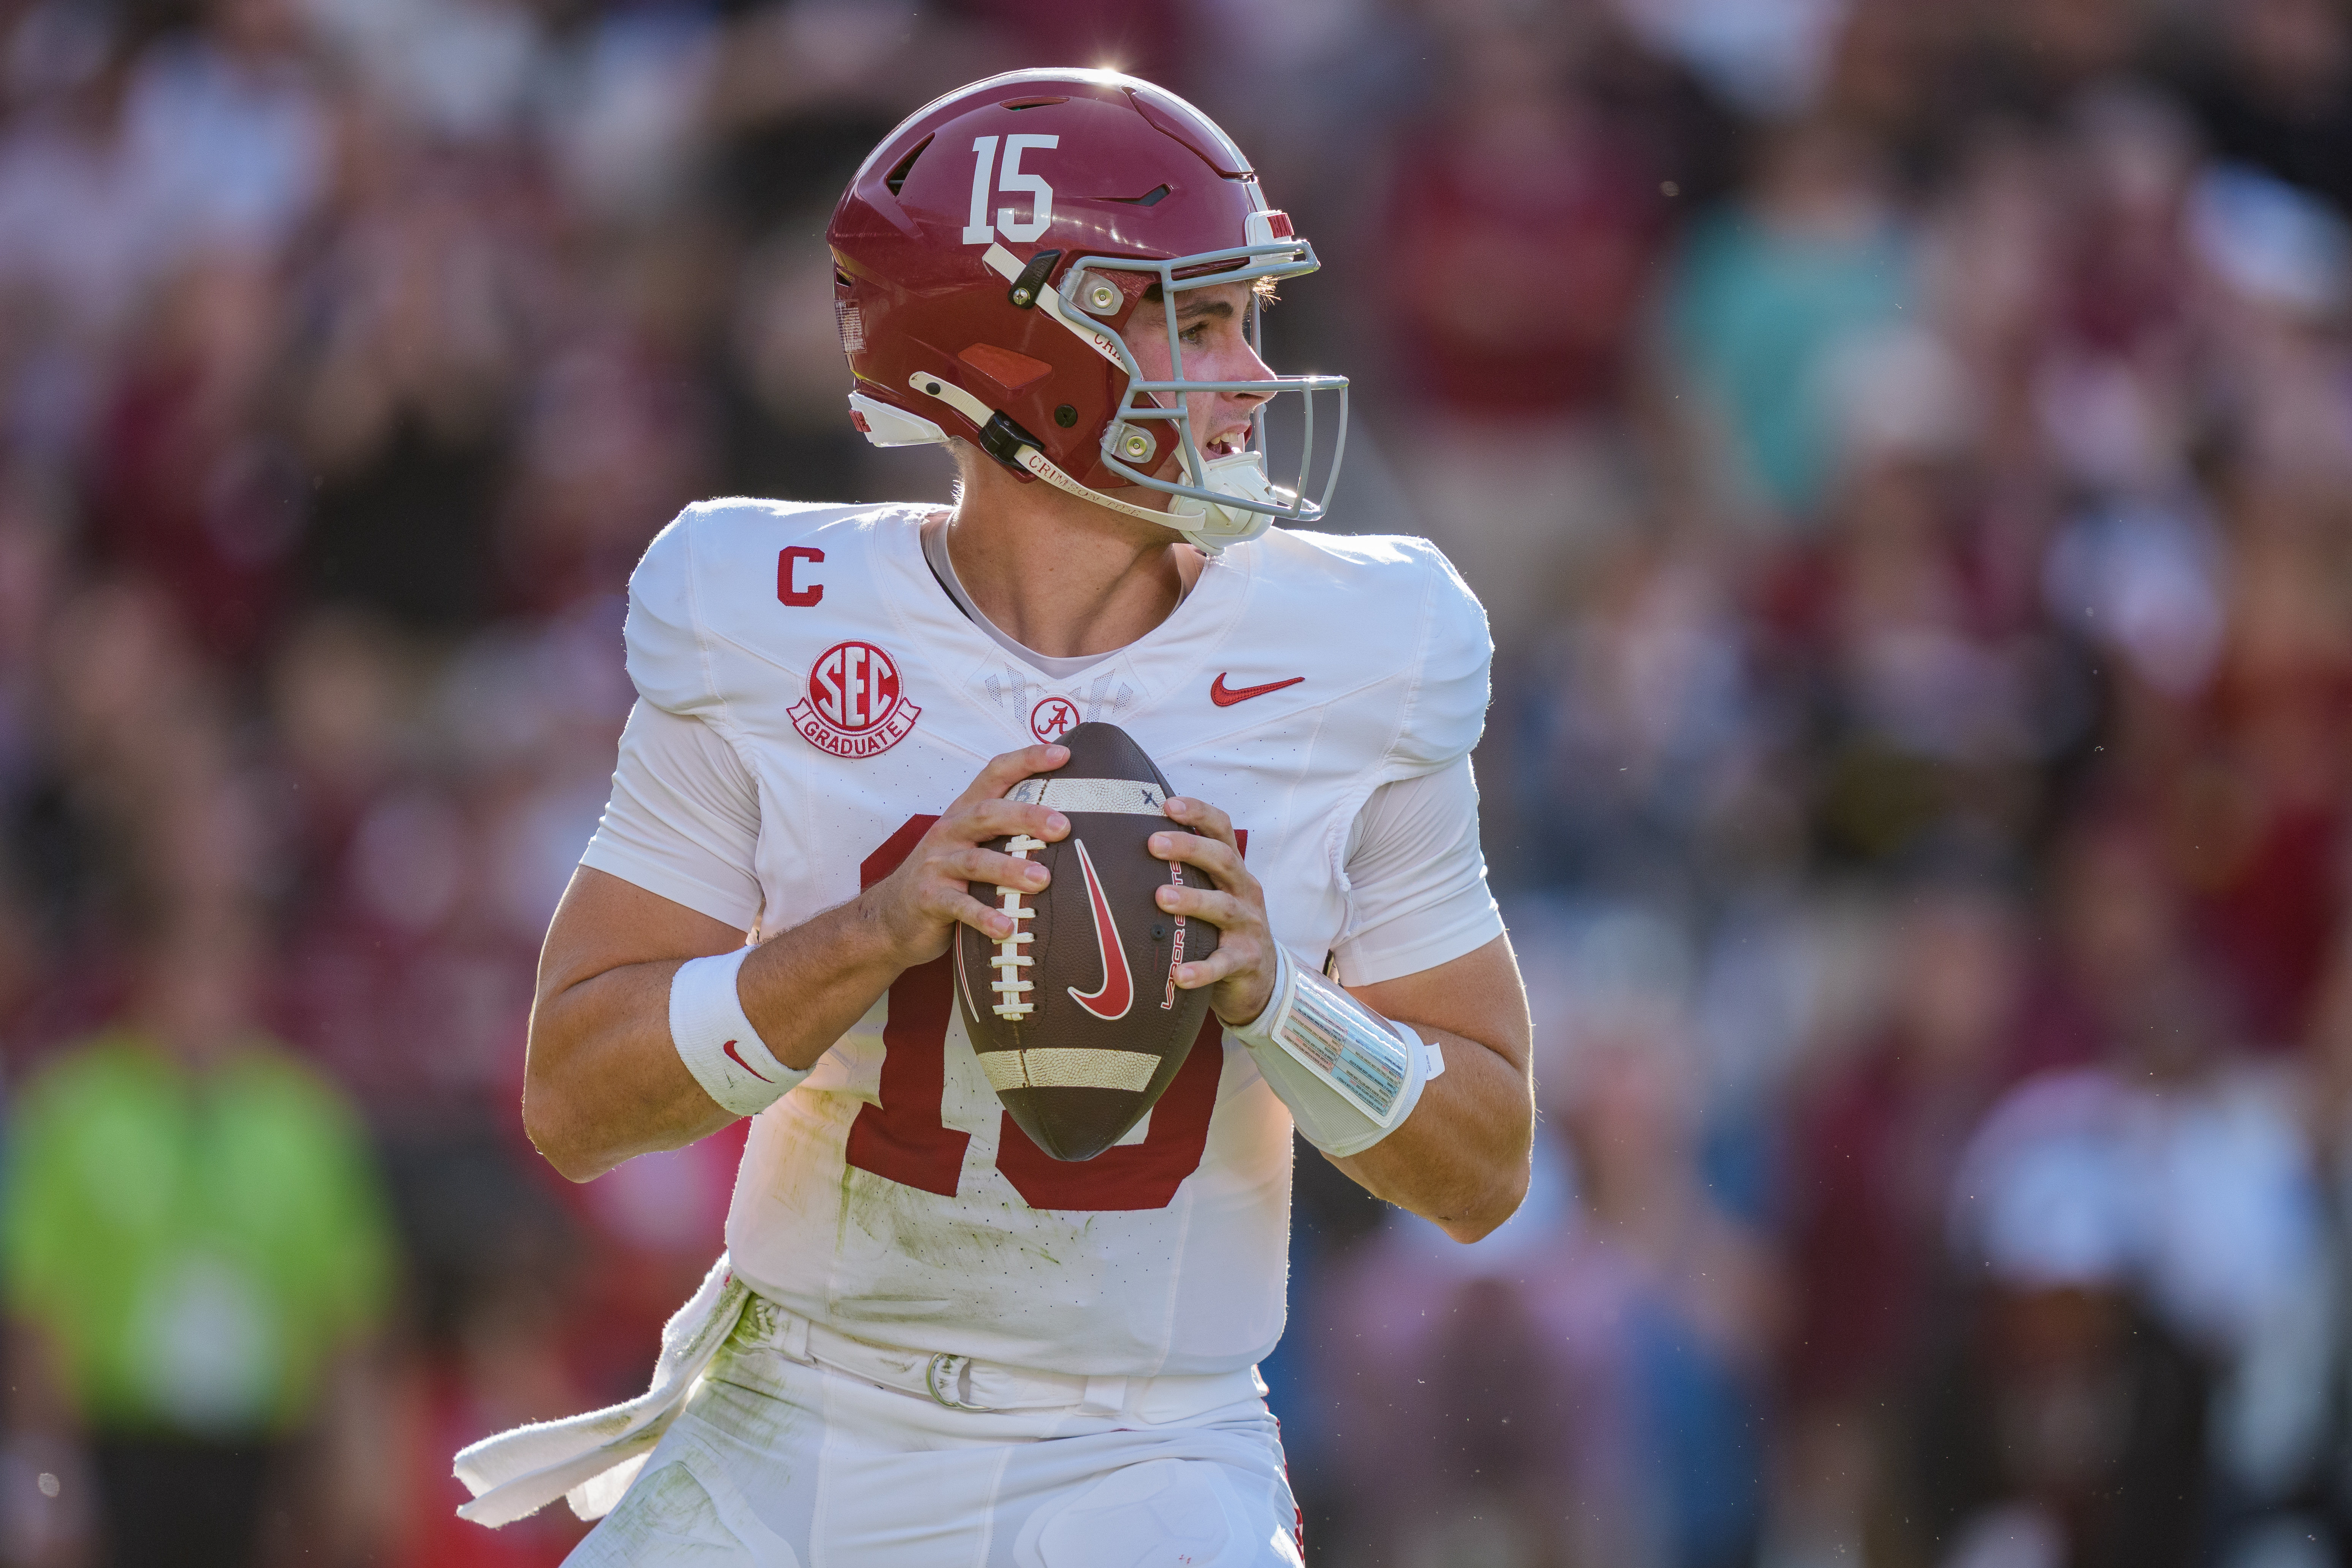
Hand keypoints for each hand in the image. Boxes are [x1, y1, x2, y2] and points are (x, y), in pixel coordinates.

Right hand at [859, 744, 1069, 967]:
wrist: (892, 917)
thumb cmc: (948, 877)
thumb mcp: (971, 845)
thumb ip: (1006, 832)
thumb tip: (1071, 825)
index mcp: (965, 812)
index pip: (995, 774)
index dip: (1026, 760)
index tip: (1062, 754)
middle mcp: (949, 831)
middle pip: (988, 814)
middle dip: (1027, 817)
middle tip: (1063, 827)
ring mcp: (936, 865)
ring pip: (975, 861)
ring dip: (1010, 869)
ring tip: (1043, 880)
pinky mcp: (928, 898)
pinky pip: (958, 906)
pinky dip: (983, 916)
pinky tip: (1006, 927)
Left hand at [1149, 796, 1277, 1026]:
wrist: (1259, 980)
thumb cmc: (1219, 928)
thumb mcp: (1210, 893)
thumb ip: (1182, 873)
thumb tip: (1121, 846)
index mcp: (1232, 870)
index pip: (1221, 830)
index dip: (1199, 813)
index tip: (1167, 804)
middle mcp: (1244, 891)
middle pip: (1223, 860)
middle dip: (1189, 848)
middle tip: (1153, 844)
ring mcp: (1248, 925)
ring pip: (1223, 907)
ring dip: (1192, 900)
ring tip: (1161, 898)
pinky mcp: (1246, 960)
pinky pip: (1224, 963)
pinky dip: (1202, 969)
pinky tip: (1179, 974)